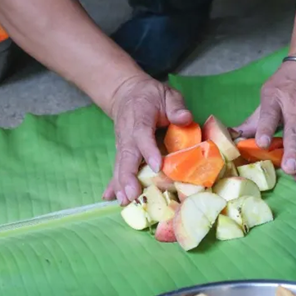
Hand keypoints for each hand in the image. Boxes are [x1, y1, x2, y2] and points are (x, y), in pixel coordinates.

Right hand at [102, 75, 192, 203]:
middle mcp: (128, 134)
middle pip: (127, 156)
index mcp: (140, 117)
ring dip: (121, 184)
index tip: (157, 166)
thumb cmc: (152, 96)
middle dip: (129, 176)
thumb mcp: (167, 95)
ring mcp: (123, 145)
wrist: (128, 94)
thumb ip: (176, 107)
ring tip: (125, 201)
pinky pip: (118, 169)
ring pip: (121, 165)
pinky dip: (114, 183)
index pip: (143, 135)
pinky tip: (110, 198)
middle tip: (133, 194)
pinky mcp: (122, 153)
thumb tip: (185, 118)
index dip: (148, 150)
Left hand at [235, 60, 295, 180]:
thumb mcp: (268, 95)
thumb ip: (254, 119)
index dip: (266, 129)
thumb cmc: (286, 84)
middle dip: (292, 150)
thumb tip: (232, 136)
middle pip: (293, 131)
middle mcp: (295, 107)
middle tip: (289, 169)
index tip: (262, 143)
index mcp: (275, 99)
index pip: (270, 115)